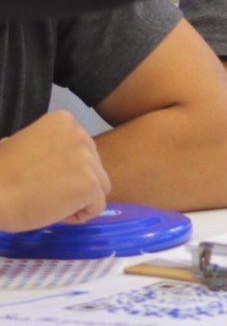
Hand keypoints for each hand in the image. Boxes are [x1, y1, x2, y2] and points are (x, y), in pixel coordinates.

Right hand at [0, 111, 109, 231]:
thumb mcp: (16, 144)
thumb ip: (40, 145)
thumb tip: (44, 153)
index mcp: (64, 121)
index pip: (82, 149)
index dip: (65, 169)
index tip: (42, 177)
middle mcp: (80, 134)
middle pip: (94, 165)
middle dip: (75, 181)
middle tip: (46, 193)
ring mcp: (88, 159)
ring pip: (100, 185)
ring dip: (79, 198)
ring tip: (50, 203)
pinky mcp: (91, 183)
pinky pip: (96, 206)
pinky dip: (79, 215)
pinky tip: (55, 213)